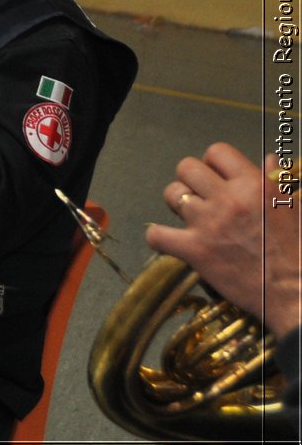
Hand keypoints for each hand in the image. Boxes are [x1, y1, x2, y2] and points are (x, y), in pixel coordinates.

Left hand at [146, 143, 301, 335]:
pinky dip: (159, 237)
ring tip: (190, 216)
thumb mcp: (293, 209)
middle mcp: (228, 199)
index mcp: (254, 186)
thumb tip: (267, 159)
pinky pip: (157, 234)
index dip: (213, 163)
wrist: (295, 292)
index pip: (217, 152)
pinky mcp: (195, 250)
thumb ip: (275, 182)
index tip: (216, 177)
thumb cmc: (299, 251)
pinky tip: (170, 241)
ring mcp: (208, 224)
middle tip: (201, 197)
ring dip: (177, 203)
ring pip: (171, 194)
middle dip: (191, 179)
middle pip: (187, 168)